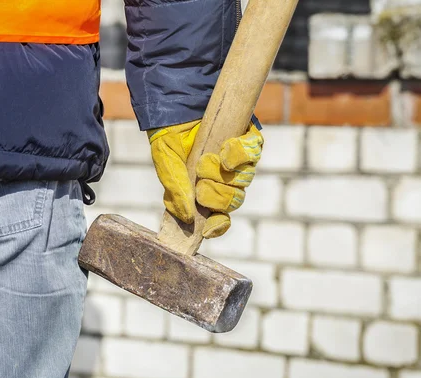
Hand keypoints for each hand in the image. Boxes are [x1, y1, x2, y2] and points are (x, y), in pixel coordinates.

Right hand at [148, 118, 262, 237]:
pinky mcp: (248, 138)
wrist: (175, 105)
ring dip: (225, 175)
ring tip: (206, 161)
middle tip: (200, 185)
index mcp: (205, 191)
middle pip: (234, 200)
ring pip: (245, 178)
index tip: (209, 228)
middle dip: (217, 196)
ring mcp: (239, 160)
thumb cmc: (169, 138)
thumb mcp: (165, 164)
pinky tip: (226, 148)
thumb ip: (174, 190)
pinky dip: (241, 152)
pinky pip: (254, 150)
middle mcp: (225, 178)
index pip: (219, 217)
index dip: (218, 226)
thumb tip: (188, 217)